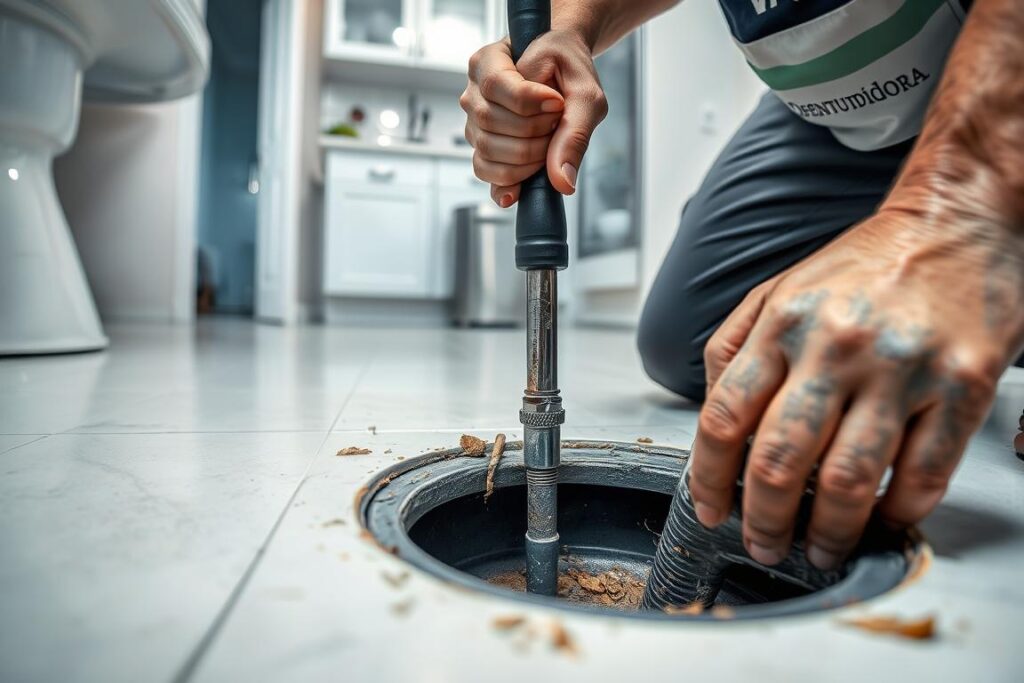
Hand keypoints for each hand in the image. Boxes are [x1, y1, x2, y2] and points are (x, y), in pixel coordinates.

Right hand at [459, 31, 606, 205]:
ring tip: (550, 139)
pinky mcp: (481, 147)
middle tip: (558, 121)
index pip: (495, 85)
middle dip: (533, 131)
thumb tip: (562, 183)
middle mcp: (473, 93)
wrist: (563, 72)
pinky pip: (485, 171)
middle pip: (490, 121)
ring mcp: (473, 122)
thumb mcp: (584, 92)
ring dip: (528, 156)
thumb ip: (575, 132)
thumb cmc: (570, 73)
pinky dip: (510, 180)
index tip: (558, 104)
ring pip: (487, 150)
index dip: (528, 101)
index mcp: (487, 62)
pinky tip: (528, 183)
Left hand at [690, 209, 1023, 569]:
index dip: (708, 477)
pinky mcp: (963, 383)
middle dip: (764, 519)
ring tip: (820, 548)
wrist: (957, 220)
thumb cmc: (867, 262)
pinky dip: (899, 511)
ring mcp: (902, 367)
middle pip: (779, 458)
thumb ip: (736, 346)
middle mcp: (837, 345)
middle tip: (764, 543)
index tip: (711, 508)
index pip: (724, 417)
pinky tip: (883, 519)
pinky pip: (924, 472)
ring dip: (829, 531)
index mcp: (783, 323)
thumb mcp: (780, 288)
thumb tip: (714, 413)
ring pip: (849, 479)